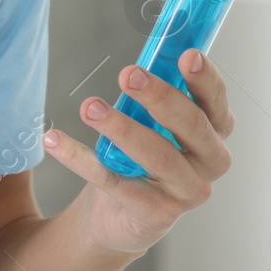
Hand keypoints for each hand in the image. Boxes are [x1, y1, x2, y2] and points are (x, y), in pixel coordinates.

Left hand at [42, 48, 234, 254]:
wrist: (119, 215)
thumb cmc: (140, 155)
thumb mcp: (151, 123)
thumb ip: (153, 96)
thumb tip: (134, 63)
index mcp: (214, 133)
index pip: (216, 103)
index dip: (206, 79)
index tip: (188, 55)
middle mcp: (210, 164)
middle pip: (192, 127)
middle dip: (160, 97)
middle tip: (128, 75)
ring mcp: (186, 193)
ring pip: (158, 156)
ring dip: (121, 128)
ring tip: (89, 107)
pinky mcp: (156, 215)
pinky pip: (115, 182)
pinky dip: (81, 158)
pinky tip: (54, 140)